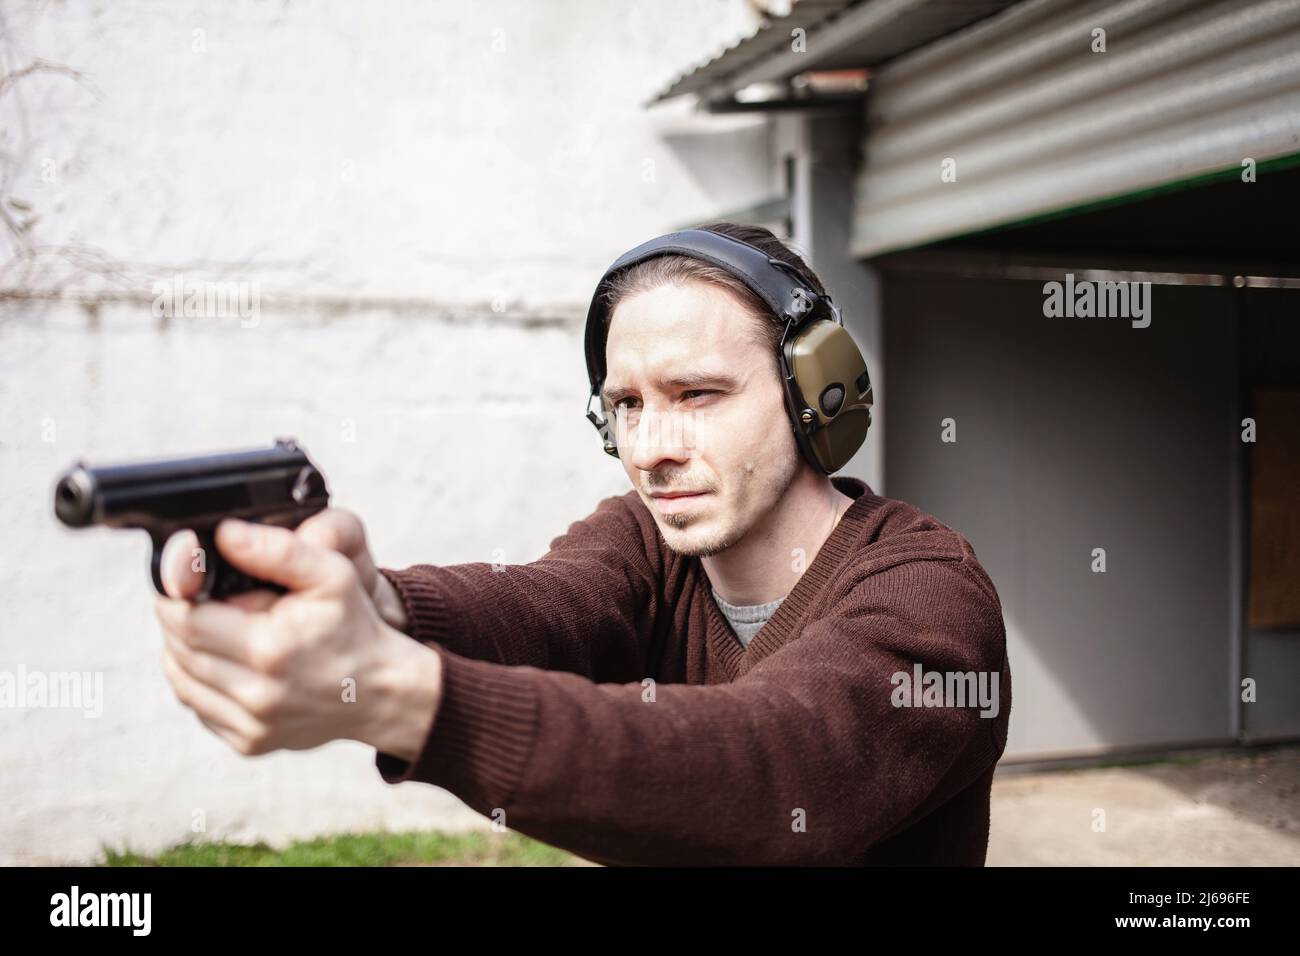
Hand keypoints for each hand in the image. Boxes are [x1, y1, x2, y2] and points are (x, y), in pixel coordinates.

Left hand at [154, 517, 440, 759]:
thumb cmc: (354, 628)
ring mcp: (251, 725)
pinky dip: (203, 683)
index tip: (189, 583)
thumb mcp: (331, 574)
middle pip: (177, 650)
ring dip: (185, 651)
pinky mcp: (248, 744)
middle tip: (204, 602)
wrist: (381, 691)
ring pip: (182, 681)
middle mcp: (255, 695)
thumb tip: (223, 535)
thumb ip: (277, 548)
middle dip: (180, 620)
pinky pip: (200, 707)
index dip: (177, 596)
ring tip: (216, 630)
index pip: (185, 620)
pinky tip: (230, 663)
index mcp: (268, 649)